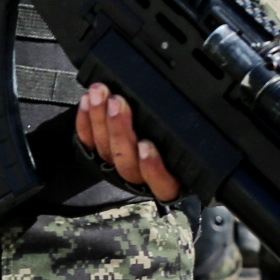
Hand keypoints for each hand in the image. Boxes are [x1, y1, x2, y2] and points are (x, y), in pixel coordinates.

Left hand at [77, 82, 179, 201]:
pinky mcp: (98, 155)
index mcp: (168, 181)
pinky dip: (86, 120)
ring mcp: (117, 166)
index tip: (147, 146)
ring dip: (100, 119)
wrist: (154, 144)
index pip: (162, 184)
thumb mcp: (187, 147)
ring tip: (100, 95)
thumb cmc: (176, 149)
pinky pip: (88, 141)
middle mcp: (140, 177)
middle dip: (119, 130)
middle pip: (126, 163)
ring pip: (105, 150)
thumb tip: (194, 121)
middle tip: (118, 103)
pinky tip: (87, 102)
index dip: (153, 168)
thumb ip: (187, 143)